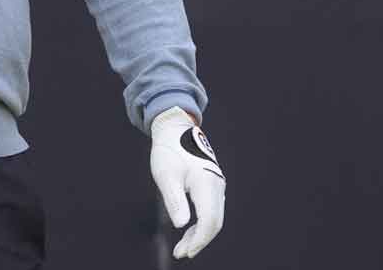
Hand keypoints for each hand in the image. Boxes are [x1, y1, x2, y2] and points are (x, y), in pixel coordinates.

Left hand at [149, 107, 225, 258]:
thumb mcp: (166, 175)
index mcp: (207, 184)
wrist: (175, 130)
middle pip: (215, 222)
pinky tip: (188, 231)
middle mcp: (217, 186)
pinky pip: (211, 210)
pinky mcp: (212, 185)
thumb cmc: (168, 151)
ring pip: (214, 217)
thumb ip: (174, 200)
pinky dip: (202, 223)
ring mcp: (217, 185)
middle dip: (199, 241)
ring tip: (183, 247)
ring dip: (200, 234)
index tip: (185, 253)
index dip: (199, 240)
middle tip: (181, 253)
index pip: (210, 221)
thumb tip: (182, 225)